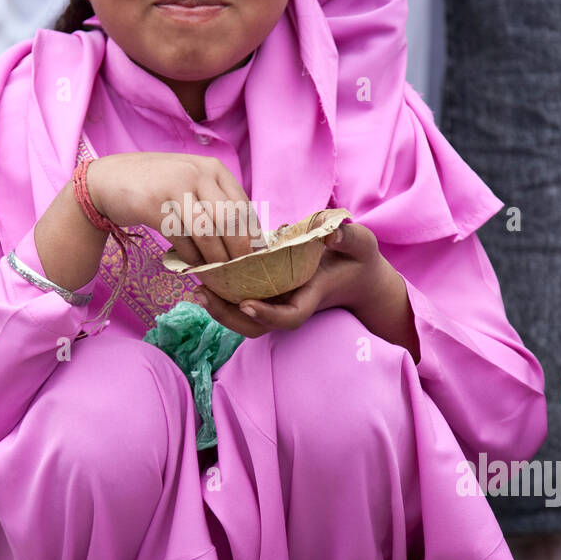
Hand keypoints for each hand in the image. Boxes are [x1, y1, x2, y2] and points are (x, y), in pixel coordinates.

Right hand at [85, 152, 264, 266]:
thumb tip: (247, 239)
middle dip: (238, 252)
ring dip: (214, 259)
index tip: (254, 259)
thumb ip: (216, 202)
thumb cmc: (157, 186)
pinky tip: (192, 264)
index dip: (251, 236)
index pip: (243, 206)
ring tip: (218, 274)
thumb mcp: (191, 183)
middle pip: (229, 220)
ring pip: (207, 233)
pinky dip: (190, 257)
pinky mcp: (154, 205)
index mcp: (213, 169)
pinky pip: (181, 238)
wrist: (108, 181)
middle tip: (240, 273)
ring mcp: (175, 187)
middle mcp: (198, 173)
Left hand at [194, 219, 378, 330]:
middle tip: (203, 294)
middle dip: (228, 317)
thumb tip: (331, 233)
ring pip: (244, 320)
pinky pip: (241, 303)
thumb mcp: (362, 244)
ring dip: (220, 309)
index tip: (246, 304)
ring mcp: (277, 303)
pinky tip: (205, 277)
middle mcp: (290, 305)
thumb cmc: (358, 259)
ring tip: (197, 288)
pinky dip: (222, 296)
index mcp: (311, 296)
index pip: (289, 317)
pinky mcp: (269, 295)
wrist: (357, 276)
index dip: (268, 314)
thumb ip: (350, 238)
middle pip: (256, 326)